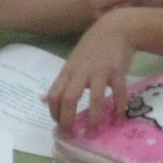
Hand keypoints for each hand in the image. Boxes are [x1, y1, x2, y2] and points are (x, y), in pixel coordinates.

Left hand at [46, 11, 134, 131]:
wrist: (116, 28)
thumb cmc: (92, 47)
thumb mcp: (72, 62)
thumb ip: (62, 82)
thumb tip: (44, 100)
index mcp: (68, 71)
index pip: (54, 94)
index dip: (54, 112)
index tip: (59, 125)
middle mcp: (81, 72)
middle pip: (69, 98)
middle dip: (68, 119)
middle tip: (71, 134)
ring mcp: (100, 71)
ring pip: (94, 98)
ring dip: (94, 119)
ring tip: (93, 133)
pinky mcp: (117, 71)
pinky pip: (118, 93)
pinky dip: (118, 108)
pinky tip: (118, 119)